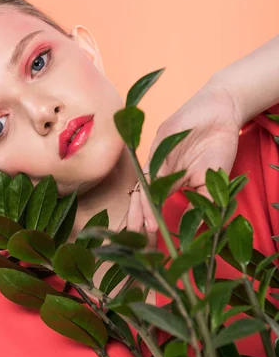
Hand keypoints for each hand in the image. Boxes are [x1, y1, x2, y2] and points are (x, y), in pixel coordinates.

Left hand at [122, 79, 242, 237]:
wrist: (221, 113)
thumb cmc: (216, 147)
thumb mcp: (211, 182)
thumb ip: (202, 203)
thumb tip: (194, 229)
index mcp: (168, 183)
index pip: (153, 207)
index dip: (149, 224)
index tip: (149, 244)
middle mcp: (158, 172)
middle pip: (141, 200)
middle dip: (137, 221)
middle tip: (135, 242)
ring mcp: (156, 159)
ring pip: (143, 187)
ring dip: (142, 209)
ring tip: (144, 228)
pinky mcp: (158, 145)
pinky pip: (152, 169)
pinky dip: (151, 187)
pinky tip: (151, 202)